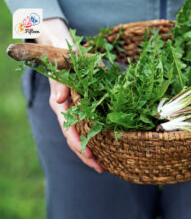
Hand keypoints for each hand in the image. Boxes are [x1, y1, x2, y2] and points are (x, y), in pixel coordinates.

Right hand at [36, 18, 102, 172]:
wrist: (62, 51)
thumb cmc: (66, 56)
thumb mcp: (65, 64)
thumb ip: (61, 80)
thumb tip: (61, 98)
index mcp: (60, 101)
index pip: (67, 126)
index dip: (77, 141)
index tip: (88, 152)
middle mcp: (65, 110)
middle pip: (72, 137)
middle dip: (84, 153)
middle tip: (100, 167)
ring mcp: (72, 111)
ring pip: (78, 136)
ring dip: (88, 152)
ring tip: (102, 166)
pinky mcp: (80, 109)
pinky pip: (84, 128)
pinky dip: (92, 140)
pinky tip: (103, 150)